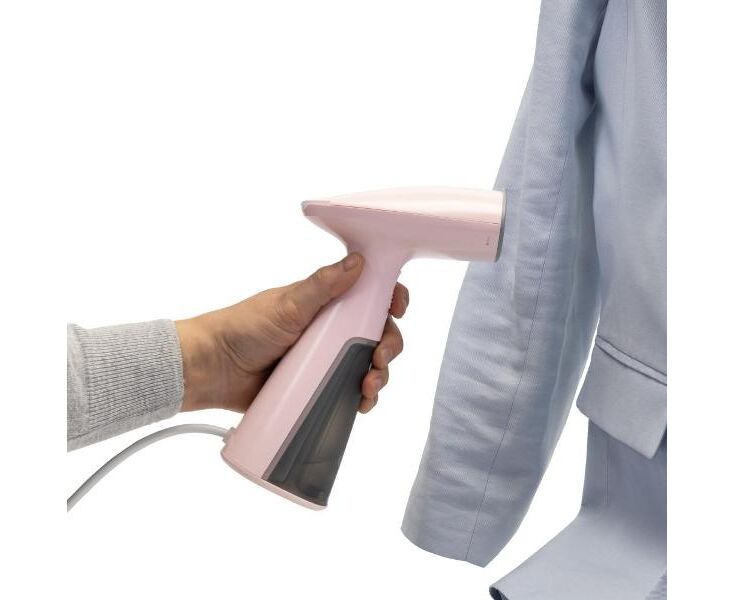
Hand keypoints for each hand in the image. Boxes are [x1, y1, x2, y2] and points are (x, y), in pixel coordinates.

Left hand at [175, 253, 407, 413]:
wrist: (211, 370)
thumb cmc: (244, 329)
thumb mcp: (287, 304)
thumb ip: (322, 285)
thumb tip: (359, 261)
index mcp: (326, 305)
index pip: (368, 297)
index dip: (389, 301)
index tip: (398, 308)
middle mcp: (330, 331)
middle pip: (376, 334)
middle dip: (388, 345)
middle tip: (380, 357)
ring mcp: (324, 361)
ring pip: (368, 365)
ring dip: (379, 374)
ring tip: (368, 386)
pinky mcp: (316, 388)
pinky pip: (348, 392)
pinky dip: (362, 398)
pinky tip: (362, 403)